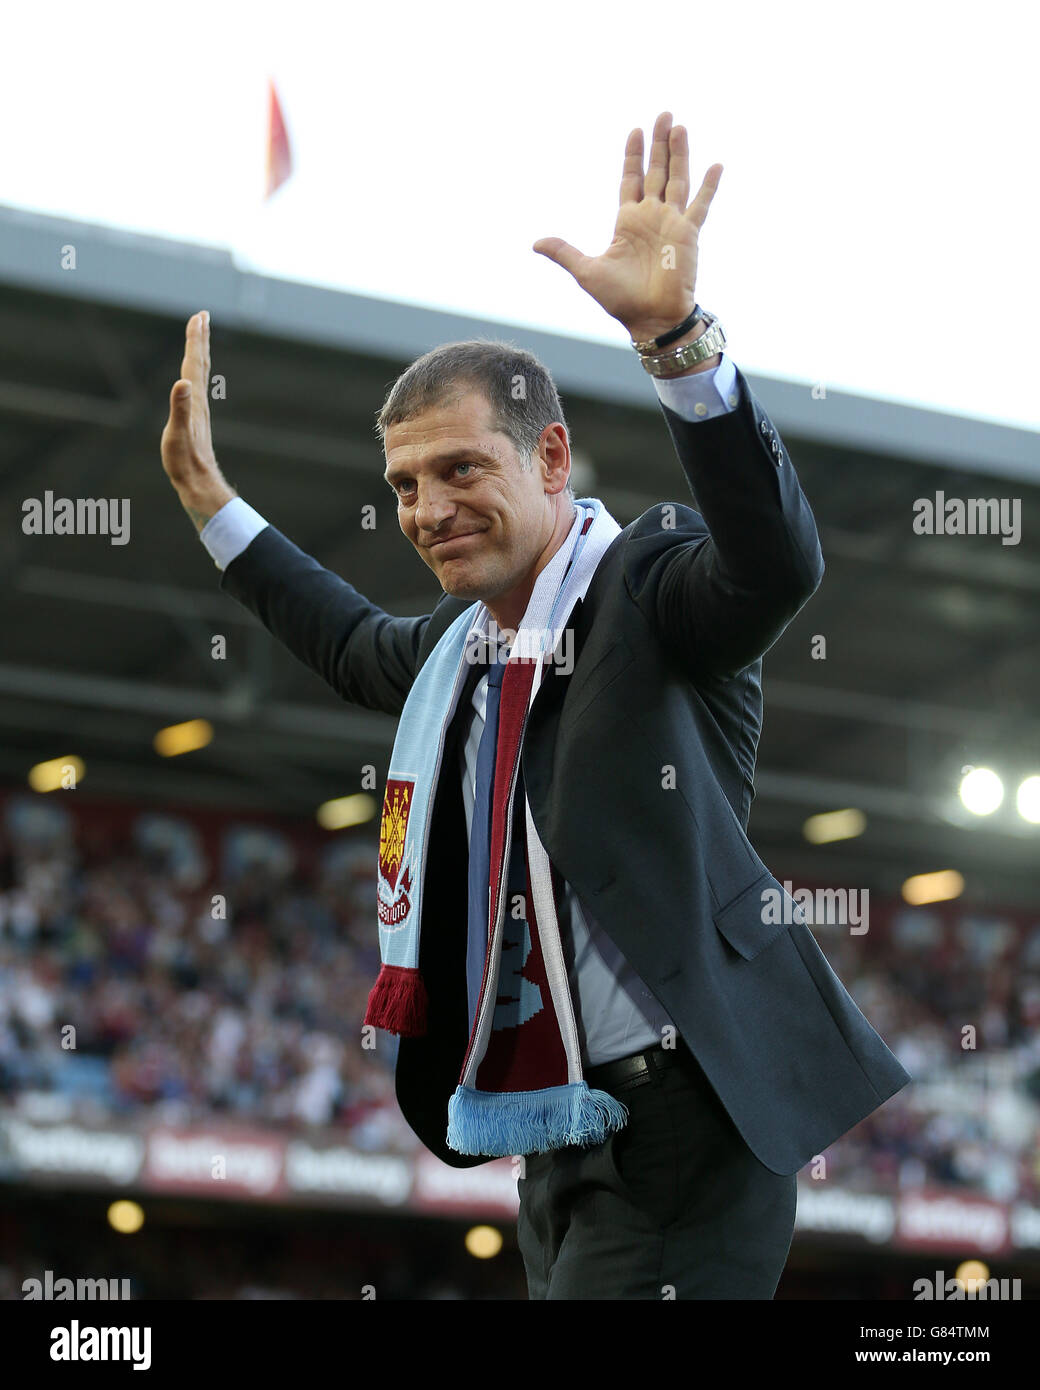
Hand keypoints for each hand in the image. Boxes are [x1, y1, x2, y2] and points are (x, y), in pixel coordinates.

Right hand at [160, 311, 235, 531]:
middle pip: (200, 364)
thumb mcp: (177, 434)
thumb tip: (181, 382)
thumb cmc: (184, 462)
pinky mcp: (195, 420)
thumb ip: (179, 409)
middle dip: (200, 339)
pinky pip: (195, 388)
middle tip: (203, 316)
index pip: (194, 363)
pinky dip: (194, 374)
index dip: (195, 340)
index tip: (199, 317)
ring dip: (199, 353)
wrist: (198, 483)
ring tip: (200, 337)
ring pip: (199, 375)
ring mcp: (197, 411)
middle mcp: (198, 402)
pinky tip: (192, 377)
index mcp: (193, 401)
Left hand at [533, 112, 721, 341]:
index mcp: (628, 222)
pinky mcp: (689, 234)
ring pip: (677, 179)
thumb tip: (535, 243)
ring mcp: (672, 223)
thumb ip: (565, 253)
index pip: (631, 180)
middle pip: (656, 171)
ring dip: (679, 154)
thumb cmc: (621, 300)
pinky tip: (715, 165)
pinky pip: (701, 205)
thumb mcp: (587, 272)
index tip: (636, 131)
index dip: (633, 156)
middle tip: (664, 114)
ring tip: (680, 126)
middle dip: (659, 143)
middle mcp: (652, 217)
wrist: (651, 320)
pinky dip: (708, 186)